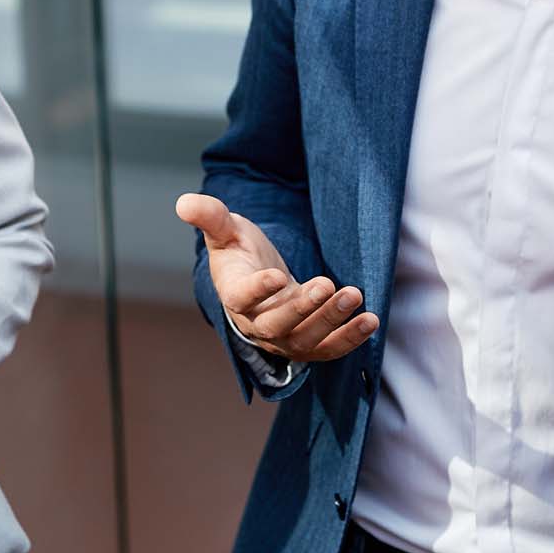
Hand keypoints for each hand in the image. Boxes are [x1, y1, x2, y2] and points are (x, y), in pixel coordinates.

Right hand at [176, 193, 377, 363]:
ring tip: (354, 296)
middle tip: (326, 285)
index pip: (241, 298)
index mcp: (234, 294)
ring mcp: (282, 338)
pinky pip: (327, 349)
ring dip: (331, 321)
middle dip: (303, 308)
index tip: (276, 275)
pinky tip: (369, 320)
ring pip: (305, 340)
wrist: (259, 281)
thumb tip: (184, 202)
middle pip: (276, 325)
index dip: (258, 290)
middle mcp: (256, 323)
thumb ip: (210, 217)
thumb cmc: (241, 254)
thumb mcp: (226, 230)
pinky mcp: (307, 343)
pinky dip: (349, 338)